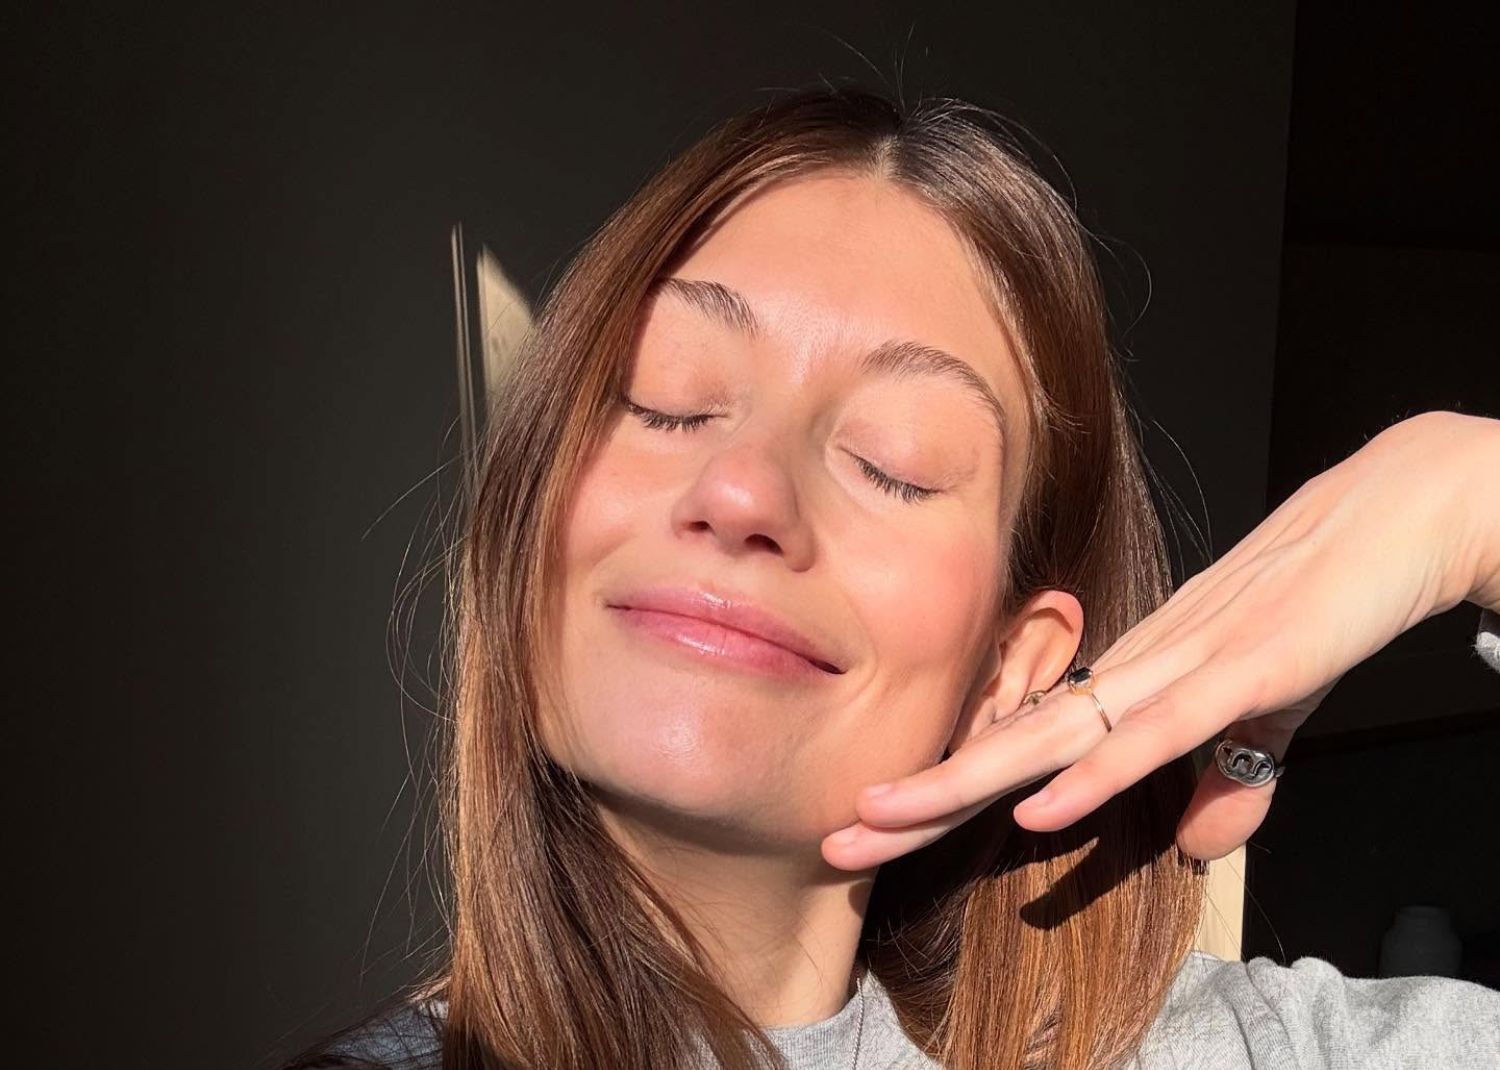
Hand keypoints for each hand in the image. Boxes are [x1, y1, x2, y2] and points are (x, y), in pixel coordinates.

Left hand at [822, 410, 1499, 868]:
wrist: (1393, 516)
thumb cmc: (1318, 606)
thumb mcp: (1265, 721)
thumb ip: (1224, 779)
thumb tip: (1192, 845)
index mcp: (1128, 680)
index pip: (1019, 744)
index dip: (945, 786)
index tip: (875, 826)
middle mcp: (1133, 670)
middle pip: (1006, 742)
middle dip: (919, 793)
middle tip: (836, 836)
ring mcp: (1182, 666)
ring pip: (1054, 735)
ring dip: (964, 781)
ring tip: (883, 816)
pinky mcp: (1243, 671)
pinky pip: (1155, 731)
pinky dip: (1095, 773)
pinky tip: (1035, 808)